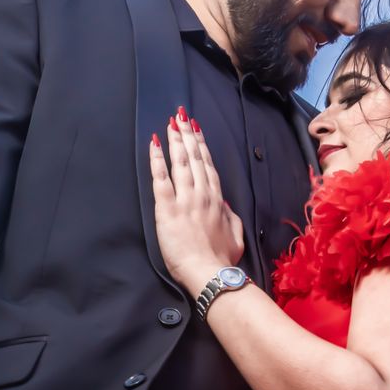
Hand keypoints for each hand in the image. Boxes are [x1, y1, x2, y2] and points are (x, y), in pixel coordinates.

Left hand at [149, 107, 244, 294]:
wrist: (209, 273)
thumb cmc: (222, 260)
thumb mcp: (235, 237)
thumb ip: (231, 218)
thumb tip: (224, 203)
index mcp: (218, 201)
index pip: (208, 166)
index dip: (202, 145)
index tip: (196, 129)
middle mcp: (203, 194)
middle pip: (195, 158)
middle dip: (187, 135)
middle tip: (180, 116)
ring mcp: (186, 200)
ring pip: (181, 162)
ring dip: (175, 140)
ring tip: (170, 123)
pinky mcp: (168, 209)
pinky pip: (161, 179)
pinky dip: (157, 161)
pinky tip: (154, 145)